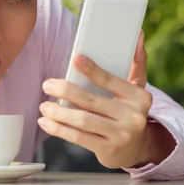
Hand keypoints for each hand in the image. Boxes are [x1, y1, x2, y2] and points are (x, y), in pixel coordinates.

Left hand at [38, 31, 163, 168]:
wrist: (137, 148)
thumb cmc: (130, 111)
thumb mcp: (137, 88)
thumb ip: (137, 62)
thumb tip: (138, 34)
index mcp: (139, 97)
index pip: (111, 80)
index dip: (93, 69)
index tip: (75, 58)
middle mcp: (133, 116)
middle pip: (93, 101)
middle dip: (66, 91)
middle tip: (47, 84)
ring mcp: (121, 135)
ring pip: (84, 121)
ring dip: (59, 113)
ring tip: (44, 105)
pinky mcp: (108, 150)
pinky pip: (79, 138)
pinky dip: (59, 130)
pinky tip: (45, 122)